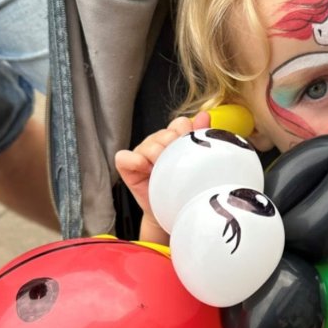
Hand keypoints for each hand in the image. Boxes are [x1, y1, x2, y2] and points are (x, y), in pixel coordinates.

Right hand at [115, 112, 210, 242]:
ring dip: (158, 159)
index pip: (180, 124)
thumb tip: (204, 116)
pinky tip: (146, 170)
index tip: (190, 152)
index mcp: (174, 137)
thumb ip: (200, 136)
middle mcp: (157, 141)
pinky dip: (135, 161)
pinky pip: (124, 157)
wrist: (172, 211)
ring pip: (149, 145)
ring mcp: (140, 151)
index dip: (186, 135)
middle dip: (174, 150)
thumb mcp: (196, 162)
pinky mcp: (126, 164)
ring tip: (164, 174)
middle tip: (177, 167)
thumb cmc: (183, 187)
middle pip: (166, 135)